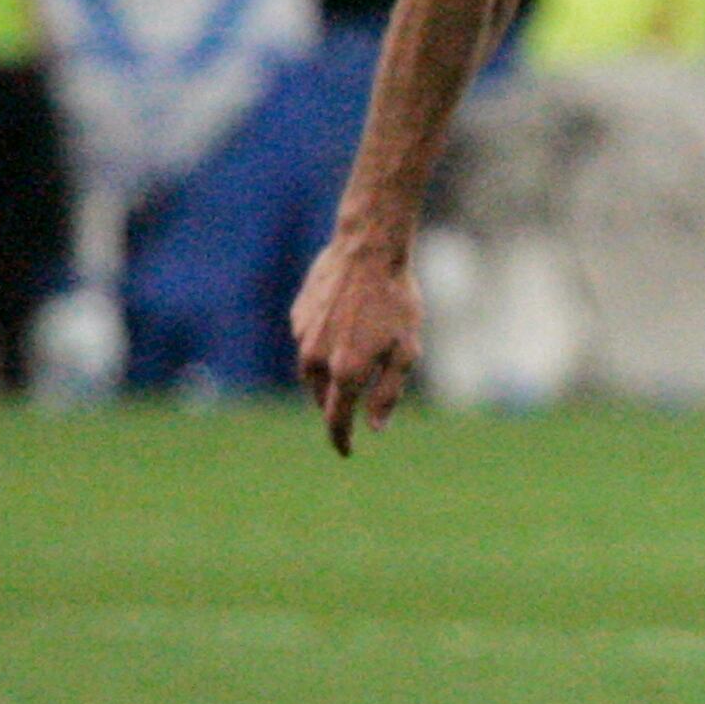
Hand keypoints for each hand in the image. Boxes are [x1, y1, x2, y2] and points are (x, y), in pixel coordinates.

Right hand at [293, 228, 423, 456]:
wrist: (367, 252)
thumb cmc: (396, 301)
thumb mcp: (406, 351)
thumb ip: (388, 392)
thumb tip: (375, 427)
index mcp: (346, 372)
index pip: (336, 420)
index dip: (341, 439)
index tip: (346, 451)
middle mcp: (317, 359)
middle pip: (321, 398)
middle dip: (335, 409)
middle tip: (351, 412)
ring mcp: (303, 336)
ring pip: (311, 373)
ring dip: (326, 381)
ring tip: (347, 374)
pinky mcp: (298, 316)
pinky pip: (309, 343)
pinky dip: (322, 348)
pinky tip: (342, 332)